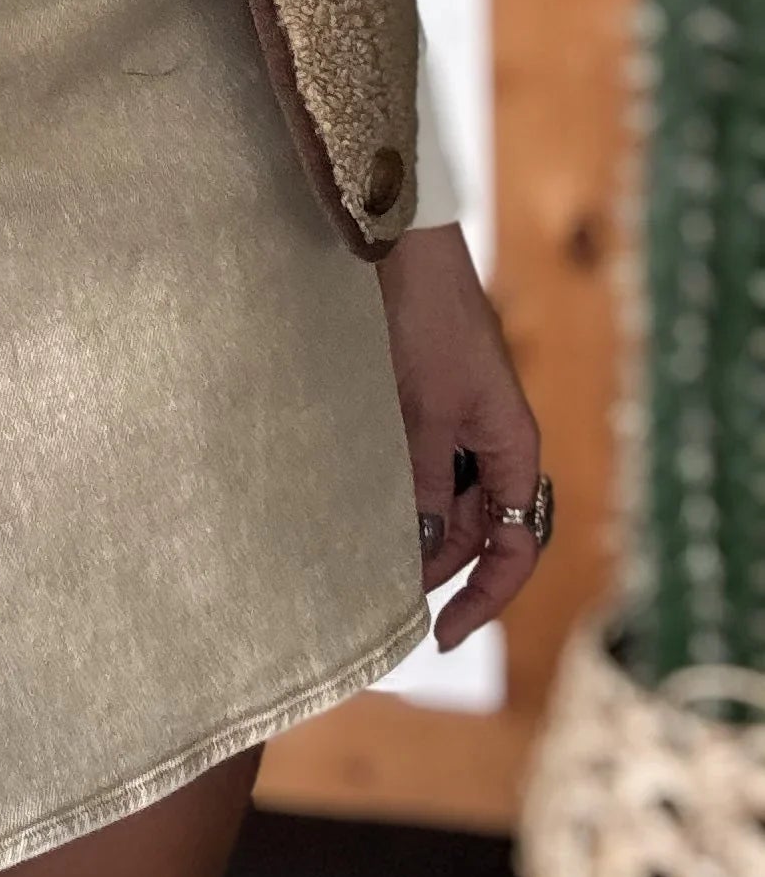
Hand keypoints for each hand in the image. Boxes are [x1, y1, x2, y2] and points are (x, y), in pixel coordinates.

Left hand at [376, 223, 544, 654]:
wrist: (400, 244)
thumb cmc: (422, 318)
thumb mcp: (422, 410)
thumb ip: (425, 481)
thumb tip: (423, 551)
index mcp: (512, 444)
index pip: (516, 544)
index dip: (485, 596)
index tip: (442, 632)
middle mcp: (493, 439)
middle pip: (477, 529)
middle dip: (439, 567)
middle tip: (385, 599)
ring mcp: (459, 420)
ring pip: (445, 500)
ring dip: (415, 530)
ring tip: (366, 561)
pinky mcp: (425, 401)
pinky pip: (422, 466)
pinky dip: (399, 493)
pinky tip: (360, 507)